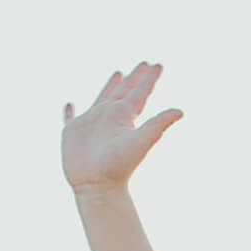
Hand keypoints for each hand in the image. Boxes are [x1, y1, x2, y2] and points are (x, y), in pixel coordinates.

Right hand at [62, 62, 181, 192]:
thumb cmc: (118, 166)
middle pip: (125, 91)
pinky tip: (70, 104)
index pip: (140, 93)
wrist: (97, 187)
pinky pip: (70, 118)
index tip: (158, 65)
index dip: (149, 79)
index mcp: (124, 117)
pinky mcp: (73, 133)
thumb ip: (158, 125)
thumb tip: (181, 111)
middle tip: (144, 63)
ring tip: (119, 72)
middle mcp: (110, 117)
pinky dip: (69, 111)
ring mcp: (92, 124)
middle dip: (135, 78)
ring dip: (110, 85)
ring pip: (102, 98)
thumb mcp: (140, 142)